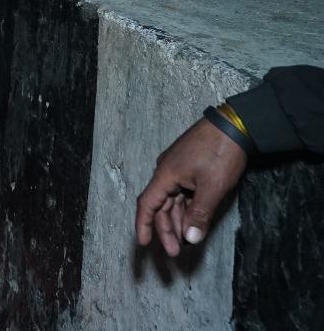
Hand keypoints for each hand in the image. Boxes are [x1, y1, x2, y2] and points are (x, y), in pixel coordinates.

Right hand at [134, 118, 247, 256]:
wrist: (234, 125)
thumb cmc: (220, 153)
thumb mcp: (212, 187)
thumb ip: (199, 214)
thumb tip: (191, 239)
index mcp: (165, 175)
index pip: (148, 204)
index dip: (144, 225)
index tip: (143, 244)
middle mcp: (166, 172)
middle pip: (161, 206)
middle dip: (166, 230)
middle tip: (175, 252)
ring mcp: (178, 169)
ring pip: (173, 200)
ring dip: (178, 220)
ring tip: (187, 241)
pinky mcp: (189, 166)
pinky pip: (183, 193)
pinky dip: (186, 208)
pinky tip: (193, 220)